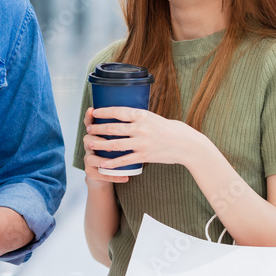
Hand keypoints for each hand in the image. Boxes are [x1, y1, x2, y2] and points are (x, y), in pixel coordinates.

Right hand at [82, 107, 128, 183]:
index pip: (89, 123)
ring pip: (91, 158)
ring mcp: (88, 159)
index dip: (89, 117)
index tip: (92, 110)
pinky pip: (100, 174)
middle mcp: (89, 146)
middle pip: (88, 139)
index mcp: (94, 135)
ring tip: (115, 160)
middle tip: (110, 142)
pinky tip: (125, 178)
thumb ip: (121, 127)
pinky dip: (114, 176)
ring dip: (103, 159)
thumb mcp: (114, 138)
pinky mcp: (91, 172)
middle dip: (98, 140)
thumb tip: (140, 115)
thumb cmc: (115, 152)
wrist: (107, 173)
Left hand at [86, 106, 201, 170]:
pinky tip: (102, 164)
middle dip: (98, 129)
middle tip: (89, 129)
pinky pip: (124, 160)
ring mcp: (142, 142)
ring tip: (90, 144)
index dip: (104, 112)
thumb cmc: (171, 130)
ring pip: (115, 144)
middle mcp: (141, 128)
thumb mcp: (154, 118)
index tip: (94, 113)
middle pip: (113, 128)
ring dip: (100, 144)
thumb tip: (124, 115)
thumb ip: (140, 118)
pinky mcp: (144, 156)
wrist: (187, 145)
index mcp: (143, 115)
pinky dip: (111, 162)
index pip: (118, 111)